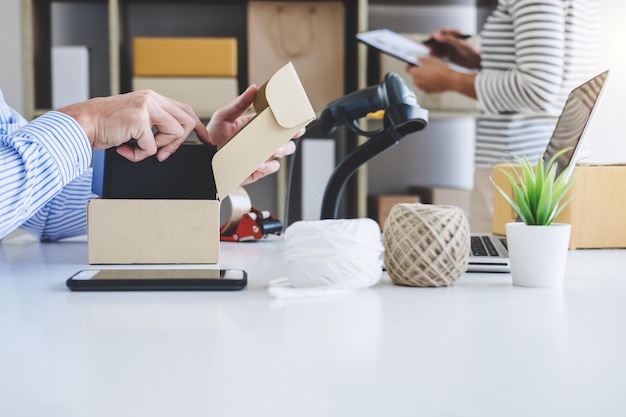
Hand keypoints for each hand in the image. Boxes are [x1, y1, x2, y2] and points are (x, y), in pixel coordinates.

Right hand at [58, 90, 210, 161]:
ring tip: (138, 148)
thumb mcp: (135, 120)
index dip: (198, 126)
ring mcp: (146, 107)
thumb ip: (154, 124)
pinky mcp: (139, 120)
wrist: (82, 124)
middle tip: (163, 154)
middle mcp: (151, 99)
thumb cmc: (106, 126)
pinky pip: (152, 148)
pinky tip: (125, 149)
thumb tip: (174, 140)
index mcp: (152, 98)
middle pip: (186, 122)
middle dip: (178, 143)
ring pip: (174, 134)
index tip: (206, 139)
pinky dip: (138, 155)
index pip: (185, 110)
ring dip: (158, 148)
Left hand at [205, 84, 302, 184]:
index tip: (294, 115)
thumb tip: (253, 89)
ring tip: (274, 149)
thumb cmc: (213, 138)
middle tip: (294, 131)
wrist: (205, 160)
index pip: (276, 120)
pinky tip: (259, 163)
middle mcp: (261, 140)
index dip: (289, 118)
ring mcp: (261, 155)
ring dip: (282, 149)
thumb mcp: (223, 117)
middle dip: (292, 134)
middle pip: (285, 136)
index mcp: (255, 125)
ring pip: (283, 151)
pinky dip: (269, 165)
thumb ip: (239, 104)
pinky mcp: (259, 169)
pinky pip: (273, 167)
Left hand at [406, 57, 453, 92]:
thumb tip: (418, 59)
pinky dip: (427, 83)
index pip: (407, 69)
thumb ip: (421, 59)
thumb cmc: (441, 71)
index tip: (414, 64)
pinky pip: (424, 86)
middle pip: (414, 75)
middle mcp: (416, 82)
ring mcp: (421, 87)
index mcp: (415, 73)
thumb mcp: (430, 60)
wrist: (450, 80)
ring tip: (432, 73)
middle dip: (418, 71)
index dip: (411, 65)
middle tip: (426, 67)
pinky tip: (434, 78)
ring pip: (419, 81)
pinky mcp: (427, 91)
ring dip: (423, 77)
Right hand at [426, 28, 480, 69]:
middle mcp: (450, 40)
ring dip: (433, 49)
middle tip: (427, 45)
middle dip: (432, 42)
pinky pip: (439, 54)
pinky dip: (435, 55)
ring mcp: (449, 48)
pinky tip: (432, 56)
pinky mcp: (448, 55)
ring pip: (438, 47)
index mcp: (454, 34)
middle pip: (438, 39)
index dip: (436, 33)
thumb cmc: (471, 51)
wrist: (476, 62)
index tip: (431, 37)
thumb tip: (438, 37)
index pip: (442, 31)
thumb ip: (448, 40)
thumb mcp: (460, 44)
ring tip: (429, 51)